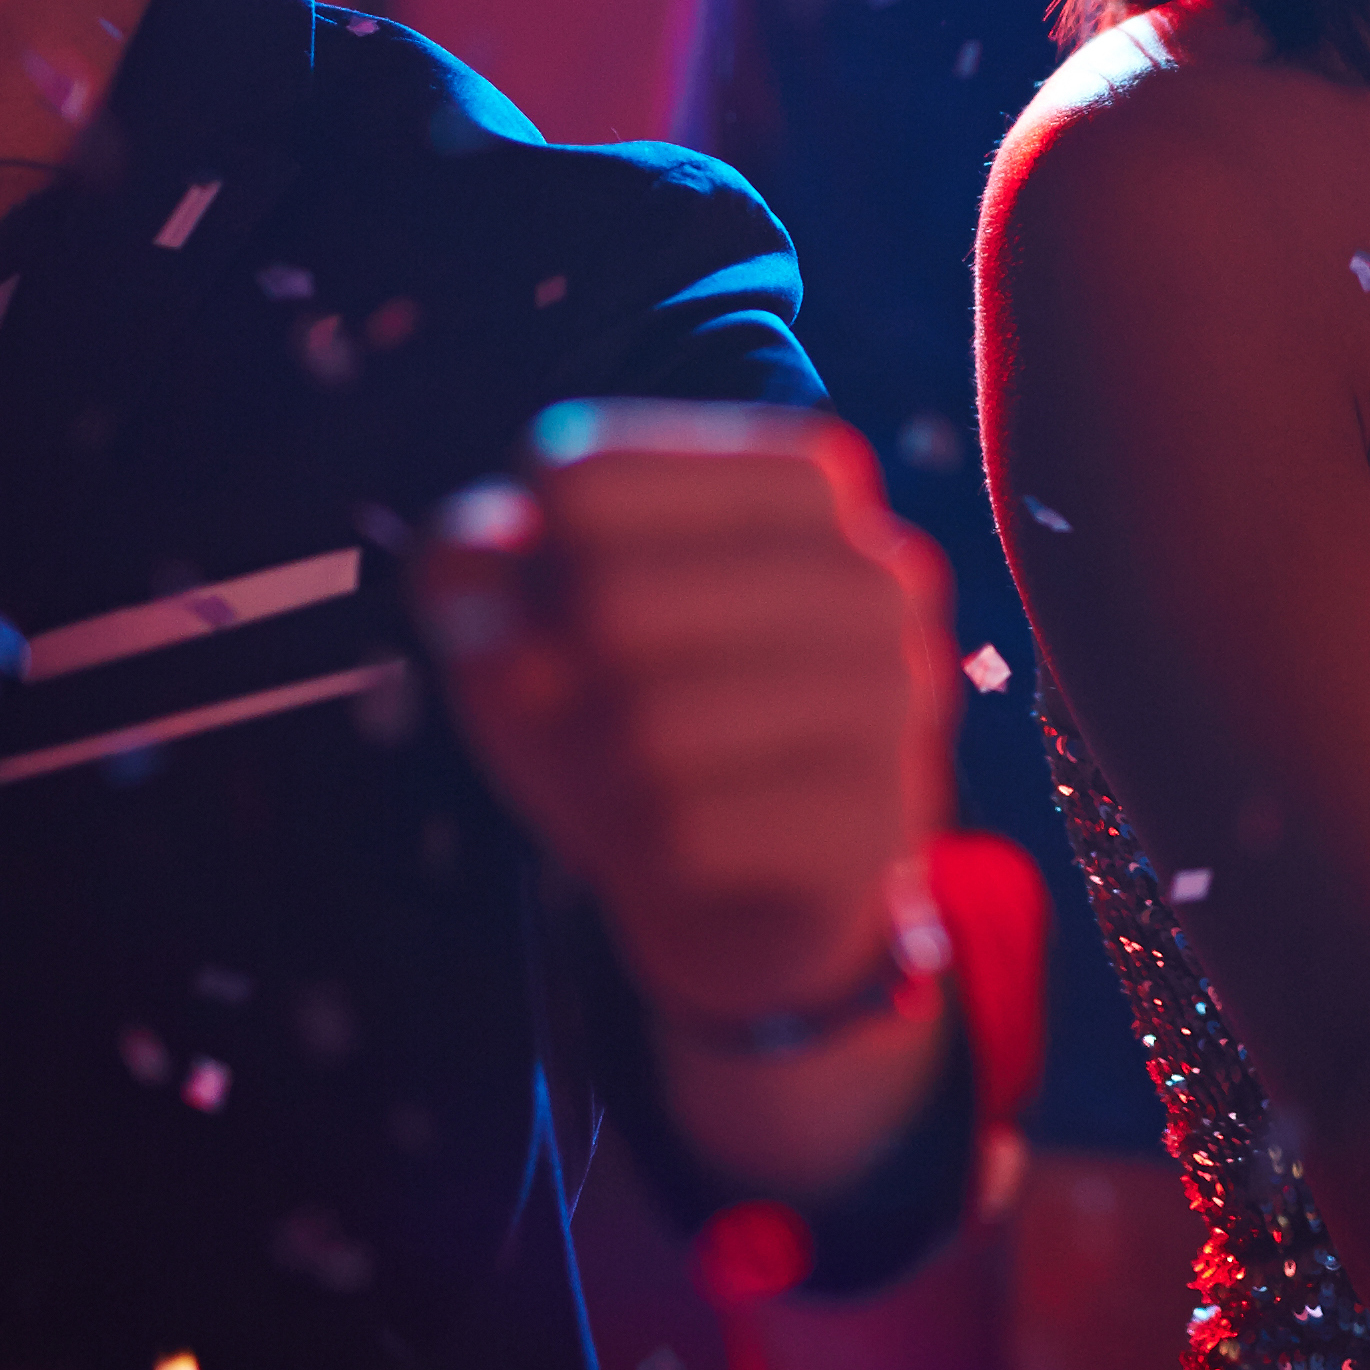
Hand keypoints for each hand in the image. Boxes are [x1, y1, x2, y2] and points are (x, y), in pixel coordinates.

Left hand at [412, 403, 952, 1028]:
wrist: (751, 893)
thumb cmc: (632, 722)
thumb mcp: (534, 624)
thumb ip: (471, 559)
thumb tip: (483, 559)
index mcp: (801, 477)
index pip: (581, 476)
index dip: (513, 567)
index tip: (546, 619)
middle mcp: (876, 566)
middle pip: (612, 598)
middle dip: (548, 682)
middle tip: (565, 724)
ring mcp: (898, 693)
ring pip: (655, 727)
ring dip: (591, 776)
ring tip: (613, 788)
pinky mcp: (883, 819)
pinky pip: (695, 834)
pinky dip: (642, 852)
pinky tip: (667, 852)